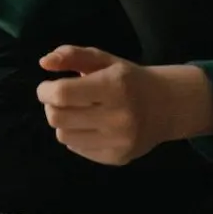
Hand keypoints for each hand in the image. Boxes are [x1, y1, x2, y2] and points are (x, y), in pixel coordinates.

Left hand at [35, 46, 212, 165]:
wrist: (168, 106)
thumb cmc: (129, 80)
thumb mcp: (103, 60)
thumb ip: (71, 55)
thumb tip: (43, 63)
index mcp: (115, 86)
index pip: (62, 94)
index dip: (45, 91)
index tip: (46, 88)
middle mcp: (119, 116)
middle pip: (57, 117)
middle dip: (51, 106)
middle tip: (62, 100)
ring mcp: (120, 141)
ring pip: (64, 136)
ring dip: (63, 123)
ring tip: (78, 112)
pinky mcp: (119, 158)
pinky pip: (78, 149)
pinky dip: (77, 137)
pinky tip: (92, 127)